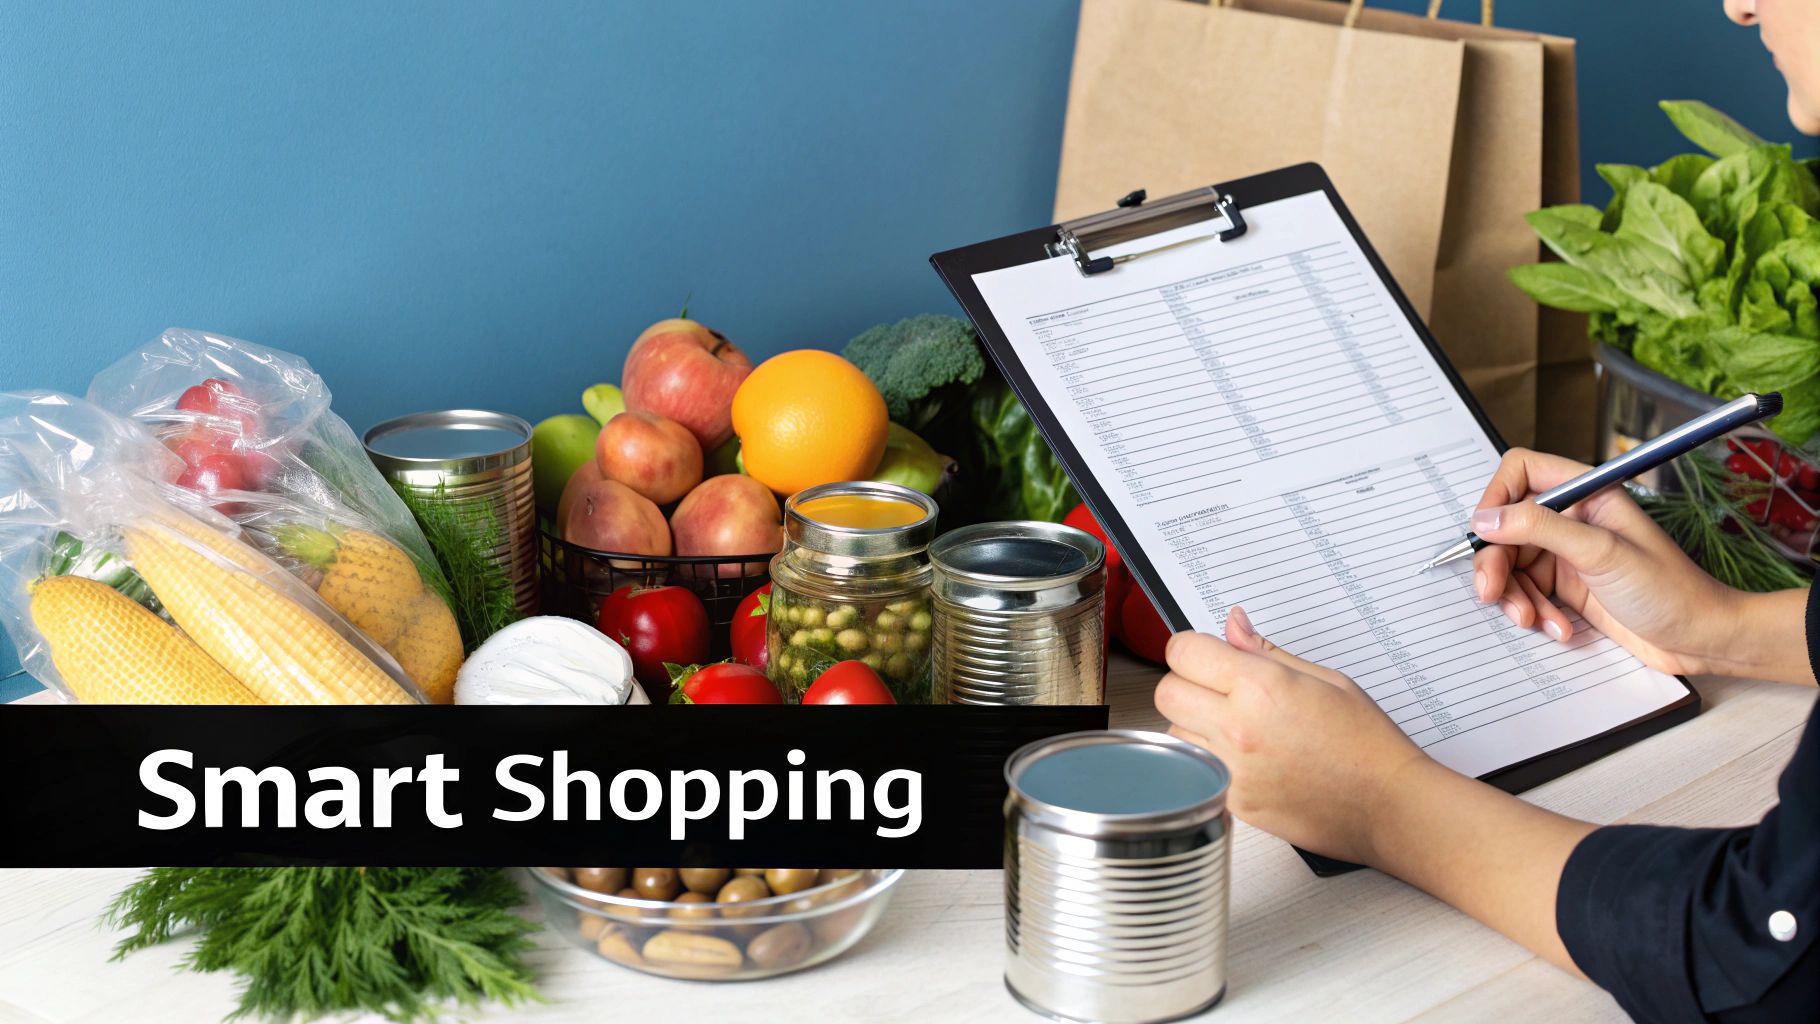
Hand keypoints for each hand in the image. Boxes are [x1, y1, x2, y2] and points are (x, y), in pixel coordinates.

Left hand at [1154, 607, 1424, 863]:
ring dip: (1193, 723)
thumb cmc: (1367, 743)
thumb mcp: (1324, 680)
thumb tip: (1233, 624)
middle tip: (1217, 688)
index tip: (1208, 654)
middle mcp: (1238, 727)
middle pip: (1166, 690)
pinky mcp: (1232, 803)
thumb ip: (1266, 652)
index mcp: (1261, 687)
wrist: (1387, 806)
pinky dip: (1207, 759)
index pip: (1183, 651)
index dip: (1194, 648)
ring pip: (1174, 731)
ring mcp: (1232, 769)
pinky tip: (1242, 757)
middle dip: (1186, 682)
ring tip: (1235, 727)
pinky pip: (1195, 768)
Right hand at [1470, 448, 1751, 677]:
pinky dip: (1534, 612)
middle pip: (1506, 527)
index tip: (1485, 533)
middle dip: (1496, 563)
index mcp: (1586, 494)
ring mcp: (1569, 554)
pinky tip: (1559, 627)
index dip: (1496, 499)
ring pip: (1512, 565)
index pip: (1521, 473)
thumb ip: (1539, 528)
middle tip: (1491, 592)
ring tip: (1532, 619)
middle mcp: (1573, 519)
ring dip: (1514, 596)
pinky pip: (1528, 593)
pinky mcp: (1569, 587)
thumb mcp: (1601, 553)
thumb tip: (1486, 518)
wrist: (1702, 639)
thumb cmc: (1670, 590)